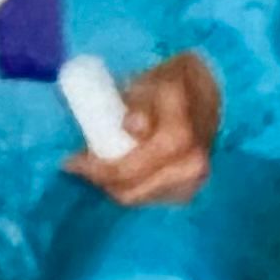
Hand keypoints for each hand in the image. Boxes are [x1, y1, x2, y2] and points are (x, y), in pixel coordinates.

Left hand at [68, 54, 220, 206]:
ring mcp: (193, 182)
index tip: (71, 160)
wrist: (208, 94)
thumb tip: (133, 126)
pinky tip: (120, 171)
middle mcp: (192, 164)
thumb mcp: (154, 80)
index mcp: (181, 134)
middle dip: (101, 179)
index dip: (100, 169)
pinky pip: (149, 198)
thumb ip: (141, 102)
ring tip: (96, 166)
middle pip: (133, 189)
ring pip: (138, 197)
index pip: (134, 166)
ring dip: (113, 185)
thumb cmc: (173, 84)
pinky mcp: (189, 191)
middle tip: (78, 165)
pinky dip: (129, 187)